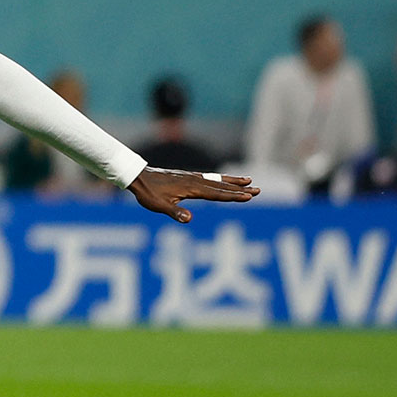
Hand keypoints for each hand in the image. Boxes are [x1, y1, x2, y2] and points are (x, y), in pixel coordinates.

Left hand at [127, 167, 258, 222]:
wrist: (138, 176)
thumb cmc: (148, 193)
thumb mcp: (158, 206)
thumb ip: (174, 212)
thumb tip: (189, 220)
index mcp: (191, 188)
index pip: (216, 194)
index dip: (233, 196)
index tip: (248, 197)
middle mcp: (195, 180)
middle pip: (221, 186)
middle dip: (239, 189)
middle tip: (258, 189)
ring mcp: (192, 177)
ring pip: (217, 180)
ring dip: (233, 182)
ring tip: (248, 180)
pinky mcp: (188, 177)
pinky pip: (209, 178)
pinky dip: (220, 179)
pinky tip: (224, 181)